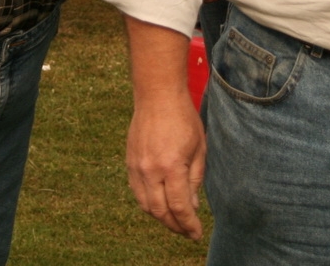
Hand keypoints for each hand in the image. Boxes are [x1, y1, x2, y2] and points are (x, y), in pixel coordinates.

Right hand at [126, 91, 206, 238]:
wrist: (157, 95)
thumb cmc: (183, 118)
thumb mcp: (199, 148)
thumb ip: (195, 179)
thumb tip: (192, 206)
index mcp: (171, 166)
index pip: (179, 207)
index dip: (189, 225)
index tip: (196, 234)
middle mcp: (150, 170)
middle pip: (160, 211)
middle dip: (175, 226)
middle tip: (187, 232)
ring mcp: (136, 167)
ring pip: (146, 205)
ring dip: (161, 217)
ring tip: (175, 221)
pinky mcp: (129, 162)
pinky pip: (137, 192)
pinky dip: (148, 203)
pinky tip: (160, 205)